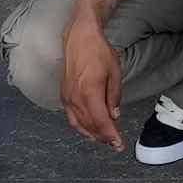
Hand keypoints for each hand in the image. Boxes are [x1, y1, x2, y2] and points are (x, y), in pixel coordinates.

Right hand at [58, 24, 122, 149]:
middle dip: (103, 137)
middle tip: (115, 144)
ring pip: (79, 124)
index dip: (111, 135)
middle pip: (90, 126)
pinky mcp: (64, 95)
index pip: (101, 122)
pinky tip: (88, 130)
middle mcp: (76, 98)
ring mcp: (67, 97)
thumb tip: (114, 115)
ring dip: (92, 134)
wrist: (80, 38)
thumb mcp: (114, 73)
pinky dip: (80, 126)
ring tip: (104, 140)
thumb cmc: (98, 52)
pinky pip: (71, 117)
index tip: (119, 144)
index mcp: (90, 92)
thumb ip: (114, 97)